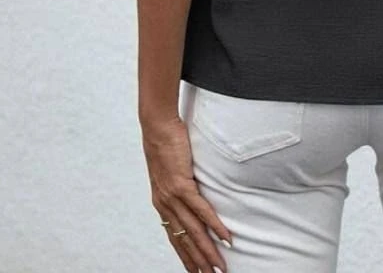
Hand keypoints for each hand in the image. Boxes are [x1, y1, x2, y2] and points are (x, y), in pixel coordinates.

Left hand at [142, 114, 231, 272]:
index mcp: (161, 203)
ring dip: (208, 251)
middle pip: (184, 240)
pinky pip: (200, 210)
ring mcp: (173, 196)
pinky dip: (214, 225)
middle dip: (197, 262)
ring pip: (193, 231)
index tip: (195, 270)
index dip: (185, 256)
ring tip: (219, 267)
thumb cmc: (165, 142)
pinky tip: (225, 237)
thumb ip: (180, 184)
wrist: (157, 125)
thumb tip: (192, 190)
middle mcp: (165, 204)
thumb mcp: (170, 169)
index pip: (175, 237)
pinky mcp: (182, 184)